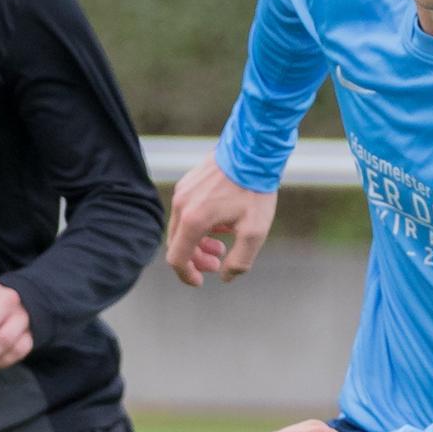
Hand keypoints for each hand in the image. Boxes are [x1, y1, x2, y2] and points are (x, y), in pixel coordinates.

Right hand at [166, 153, 276, 287]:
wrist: (253, 149)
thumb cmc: (254, 190)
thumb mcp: (254, 232)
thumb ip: (240, 261)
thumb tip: (226, 276)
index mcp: (193, 220)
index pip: (177, 258)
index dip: (186, 275)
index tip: (200, 282)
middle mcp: (181, 206)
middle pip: (178, 244)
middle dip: (196, 259)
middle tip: (217, 262)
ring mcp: (183, 192)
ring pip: (181, 228)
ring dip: (198, 242)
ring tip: (221, 245)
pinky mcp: (188, 183)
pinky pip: (186, 212)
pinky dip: (198, 226)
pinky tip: (220, 224)